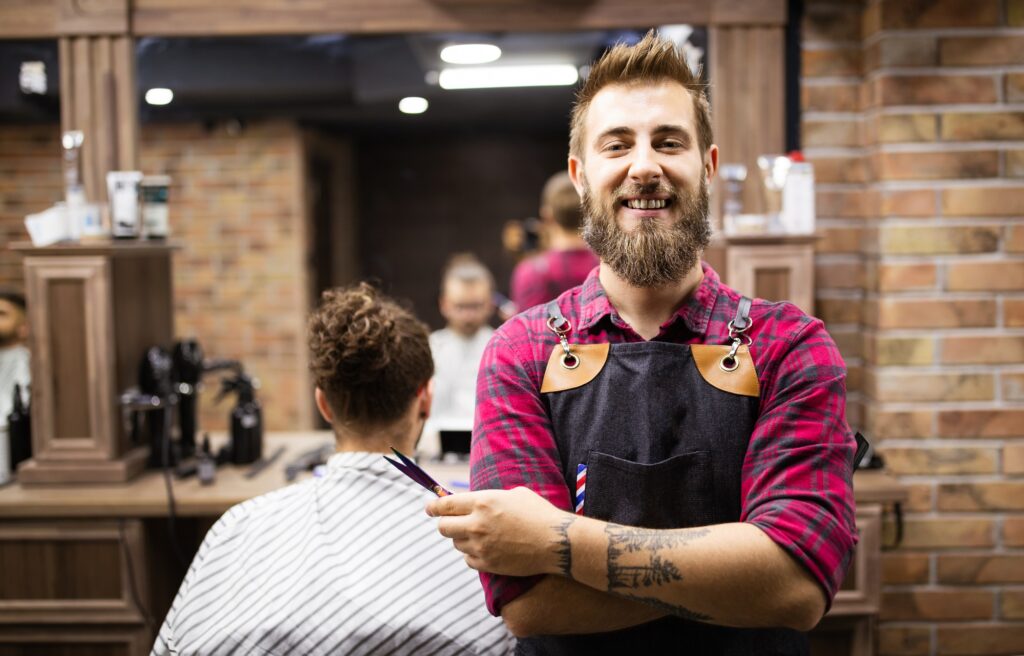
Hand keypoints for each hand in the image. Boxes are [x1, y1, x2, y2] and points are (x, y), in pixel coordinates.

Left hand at [426, 487, 567, 576]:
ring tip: (479, 535)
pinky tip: (486, 549)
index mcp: (483, 502)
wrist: (556, 542)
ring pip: (456, 544)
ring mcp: (480, 546)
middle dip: (444, 523)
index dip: (433, 506)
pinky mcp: (486, 564)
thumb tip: (472, 501)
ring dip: (462, 539)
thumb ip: (489, 497)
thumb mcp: (514, 494)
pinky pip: (468, 560)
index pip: (445, 505)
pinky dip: (472, 554)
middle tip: (450, 523)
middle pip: (443, 527)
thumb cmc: (539, 513)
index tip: (428, 507)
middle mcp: (477, 524)